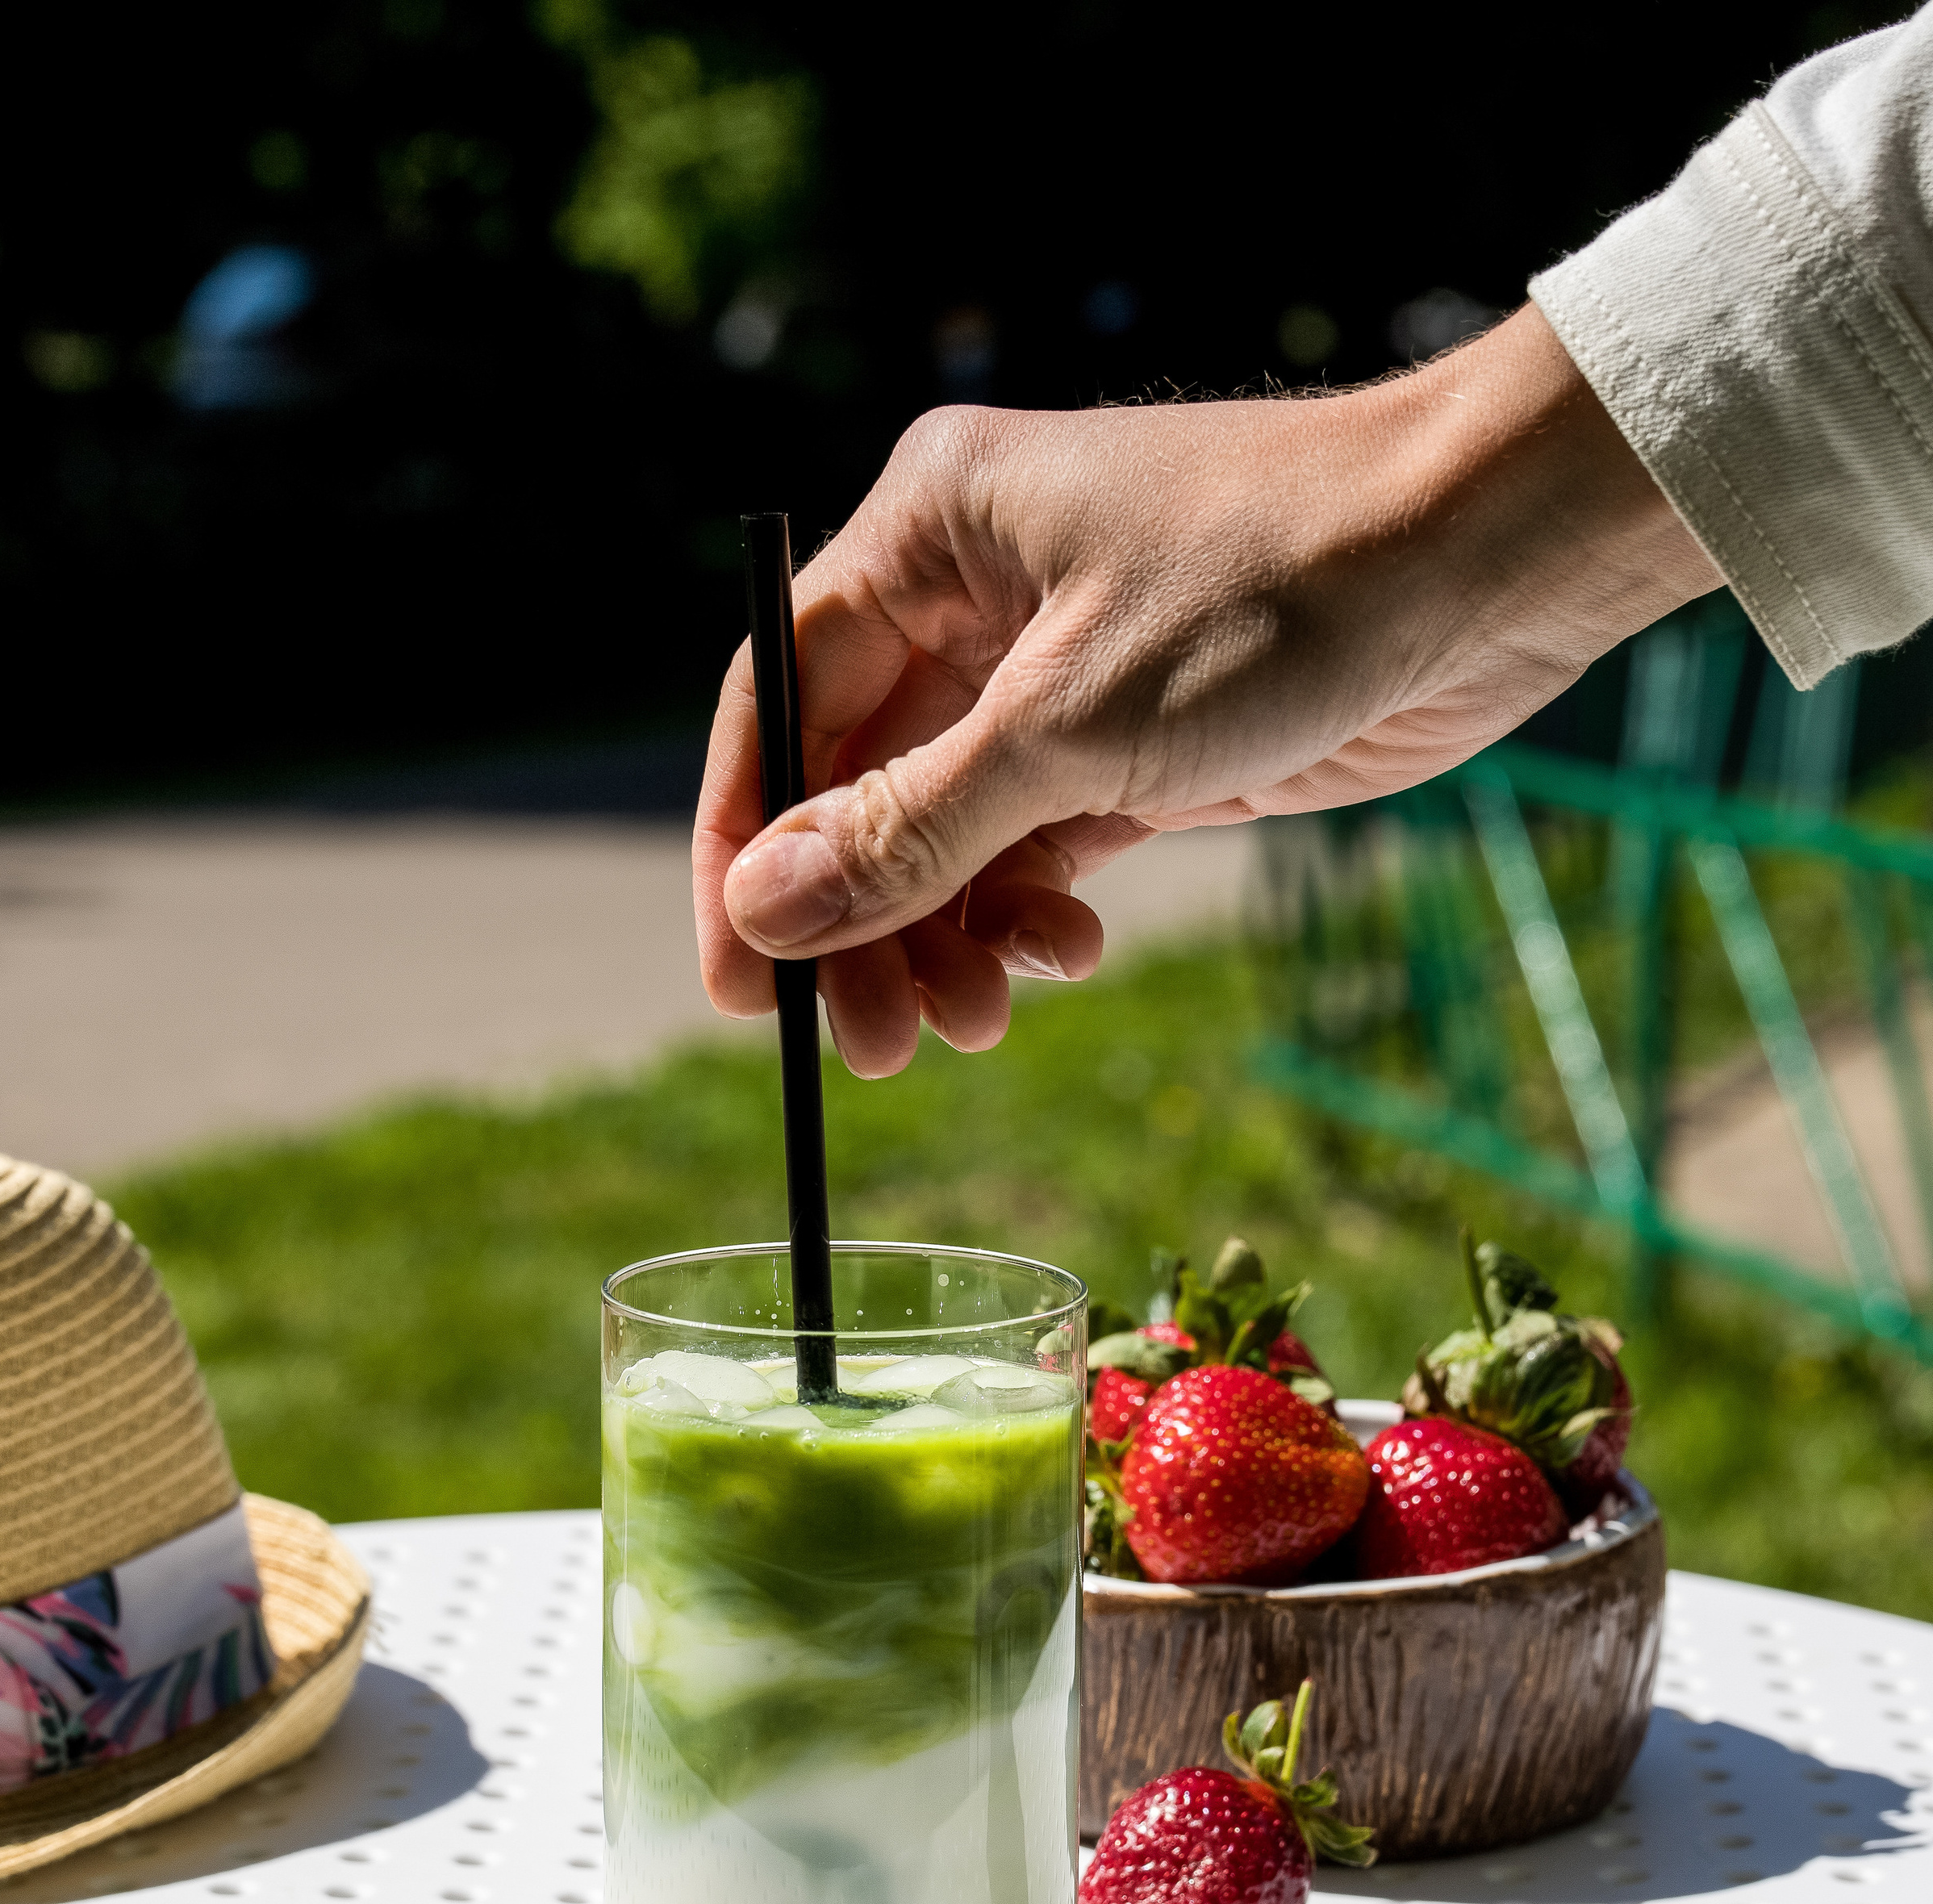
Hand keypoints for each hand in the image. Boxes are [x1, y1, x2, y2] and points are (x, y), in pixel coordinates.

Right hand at [693, 303, 1717, 1075]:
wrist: (1484, 561)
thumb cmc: (1274, 590)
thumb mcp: (1069, 727)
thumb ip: (908, 830)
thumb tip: (761, 911)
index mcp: (930, 531)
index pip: (779, 700)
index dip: (744, 847)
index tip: (743, 987)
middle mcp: (975, 595)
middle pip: (857, 787)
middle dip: (863, 924)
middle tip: (878, 1047)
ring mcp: (1054, 674)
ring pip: (946, 833)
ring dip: (946, 938)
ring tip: (978, 1023)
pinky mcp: (1131, 742)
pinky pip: (1032, 849)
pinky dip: (1027, 917)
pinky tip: (1056, 963)